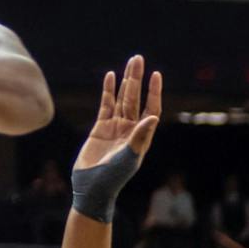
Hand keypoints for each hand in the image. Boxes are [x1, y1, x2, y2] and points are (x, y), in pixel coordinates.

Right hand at [76, 55, 161, 171]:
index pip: (151, 108)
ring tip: (129, 63)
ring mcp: (115, 126)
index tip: (155, 75)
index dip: (154, 92)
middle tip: (138, 59)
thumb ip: (140, 137)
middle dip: (137, 79)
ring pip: (122, 98)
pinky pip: (105, 104)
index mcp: (141, 135)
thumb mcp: (129, 157)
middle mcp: (130, 128)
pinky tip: (110, 77)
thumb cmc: (114, 178)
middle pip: (135, 98)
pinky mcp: (100, 127)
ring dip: (125, 81)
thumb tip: (154, 116)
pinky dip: (108, 91)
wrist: (92, 188)